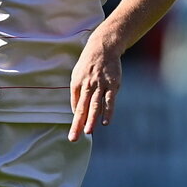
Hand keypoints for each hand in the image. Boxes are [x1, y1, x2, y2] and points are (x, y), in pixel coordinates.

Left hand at [68, 27, 122, 141]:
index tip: (73, 135)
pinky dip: (108, 112)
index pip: (75, 107)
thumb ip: (77, 94)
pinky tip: (106, 122)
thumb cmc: (88, 64)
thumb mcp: (77, 76)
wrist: (103, 48)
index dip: (75, 121)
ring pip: (95, 105)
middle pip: (82, 108)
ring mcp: (100, 85)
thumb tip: (76, 112)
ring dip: (91, 119)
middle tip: (74, 138)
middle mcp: (87, 86)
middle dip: (78, 124)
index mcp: (77, 84)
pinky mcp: (113, 84)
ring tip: (87, 131)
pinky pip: (109, 100)